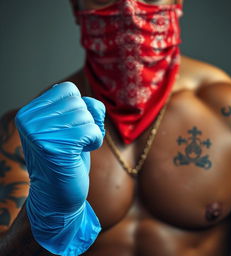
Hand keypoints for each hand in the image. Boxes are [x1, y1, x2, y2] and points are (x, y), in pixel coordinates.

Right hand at [15, 82, 104, 254]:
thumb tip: (92, 103)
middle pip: (79, 101)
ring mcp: (41, 133)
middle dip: (86, 121)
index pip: (68, 89)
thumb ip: (80, 108)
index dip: (80, 108)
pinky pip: (92, 130)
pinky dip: (95, 141)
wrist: (56, 196)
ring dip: (91, 133)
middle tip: (75, 141)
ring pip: (87, 115)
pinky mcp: (56, 147)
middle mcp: (31, 120)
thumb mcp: (70, 127)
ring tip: (76, 149)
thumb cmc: (67, 159)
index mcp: (30, 113)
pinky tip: (82, 153)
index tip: (72, 128)